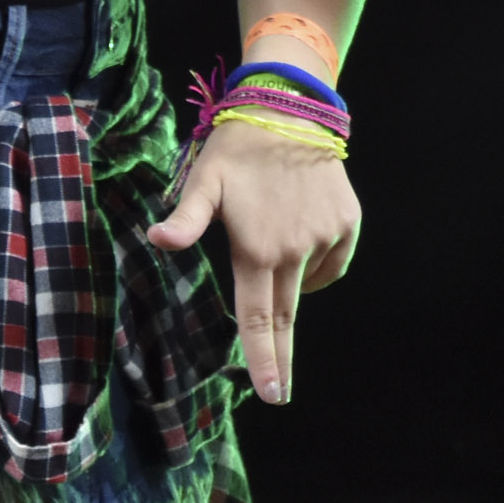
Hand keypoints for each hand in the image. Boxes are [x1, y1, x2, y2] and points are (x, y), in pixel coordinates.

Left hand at [143, 118, 360, 404]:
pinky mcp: (347, 223)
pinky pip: (330, 261)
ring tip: (273, 242)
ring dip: (290, 285)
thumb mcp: (203, 181)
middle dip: (281, 357)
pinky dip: (315, 261)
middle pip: (287, 316)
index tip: (272, 394)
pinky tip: (300, 234)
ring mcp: (325, 237)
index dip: (264, 359)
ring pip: (306, 282)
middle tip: (279, 391)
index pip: (260, 318)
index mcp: (257, 249)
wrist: (290, 109)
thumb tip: (156, 239)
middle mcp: (294, 250)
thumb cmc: (237, 148)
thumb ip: (185, 218)